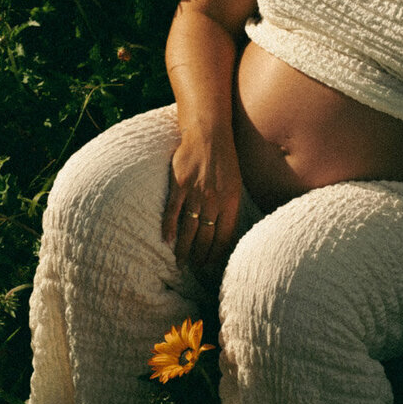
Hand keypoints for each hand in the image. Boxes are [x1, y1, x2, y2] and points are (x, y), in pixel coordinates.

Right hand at [161, 127, 242, 286]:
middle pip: (207, 236)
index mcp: (231, 201)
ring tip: (181, 263)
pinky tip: (167, 241)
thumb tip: (225, 229)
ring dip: (184, 248)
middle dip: (201, 256)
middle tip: (195, 269)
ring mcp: (196, 193)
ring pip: (189, 228)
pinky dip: (169, 227)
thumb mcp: (235, 183)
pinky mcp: (180, 184)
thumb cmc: (224, 158)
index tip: (211, 265)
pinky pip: (173, 211)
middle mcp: (215, 200)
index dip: (217, 253)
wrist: (209, 134)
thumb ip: (230, 205)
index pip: (225, 236)